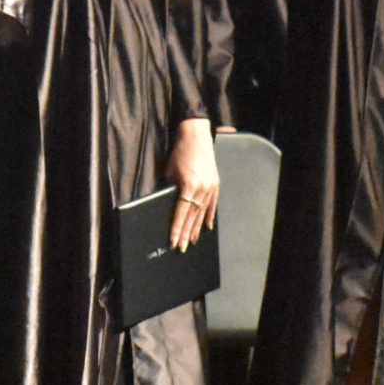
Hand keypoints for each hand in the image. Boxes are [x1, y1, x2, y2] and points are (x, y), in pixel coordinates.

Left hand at [167, 118, 219, 250]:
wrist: (196, 137)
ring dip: (196, 229)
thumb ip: (170, 189)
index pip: (181, 213)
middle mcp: (201, 189)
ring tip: (191, 241)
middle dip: (185, 233)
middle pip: (192, 217)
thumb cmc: (180, 153)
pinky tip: (206, 228)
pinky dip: (208, 217)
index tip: (173, 240)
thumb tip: (168, 205)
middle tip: (180, 247)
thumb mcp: (170, 172)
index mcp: (189, 186)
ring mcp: (210, 188)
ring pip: (202, 213)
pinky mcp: (215, 185)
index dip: (176, 228)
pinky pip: (212, 205)